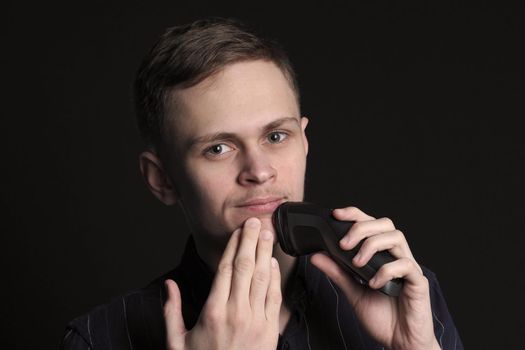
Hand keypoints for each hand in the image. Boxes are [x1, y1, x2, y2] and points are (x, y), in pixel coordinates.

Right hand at [163, 217, 281, 349]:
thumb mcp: (177, 343)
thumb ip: (172, 311)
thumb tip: (170, 284)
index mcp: (212, 312)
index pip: (226, 269)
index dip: (234, 246)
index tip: (238, 230)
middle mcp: (236, 312)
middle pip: (246, 267)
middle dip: (251, 241)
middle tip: (255, 222)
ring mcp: (256, 321)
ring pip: (263, 278)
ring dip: (266, 253)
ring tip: (268, 234)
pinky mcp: (270, 330)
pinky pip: (274, 297)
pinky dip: (275, 278)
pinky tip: (273, 263)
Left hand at [310, 206, 439, 349]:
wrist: (400, 343)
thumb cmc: (381, 316)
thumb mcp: (352, 291)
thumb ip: (337, 272)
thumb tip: (316, 255)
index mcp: (382, 254)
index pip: (371, 223)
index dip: (355, 214)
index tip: (336, 214)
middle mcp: (397, 256)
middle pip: (385, 224)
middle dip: (362, 228)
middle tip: (344, 244)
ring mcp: (409, 268)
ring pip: (396, 237)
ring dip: (372, 246)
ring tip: (357, 264)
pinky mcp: (418, 283)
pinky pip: (405, 265)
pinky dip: (386, 270)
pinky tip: (374, 283)